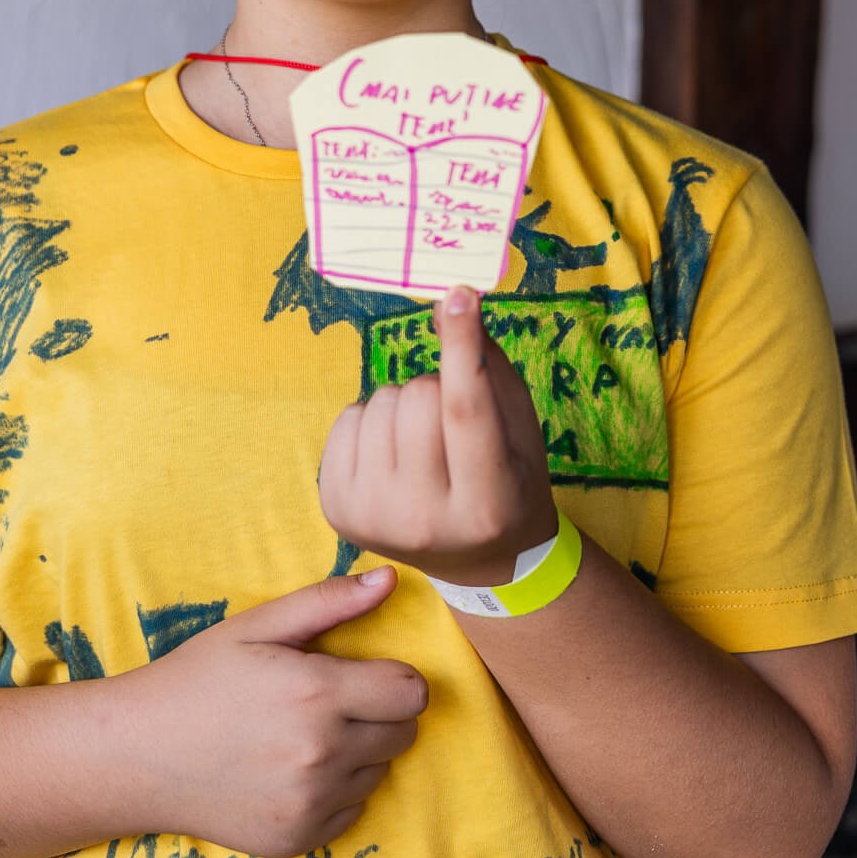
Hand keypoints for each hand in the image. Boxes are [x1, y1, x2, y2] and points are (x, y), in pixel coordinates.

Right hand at [128, 567, 426, 856]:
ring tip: (304, 735)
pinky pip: (352, 810)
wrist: (138, 755)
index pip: (412, 693)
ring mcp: (311, 804)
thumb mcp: (256, 626)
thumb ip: (328, 602)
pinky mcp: (300, 839)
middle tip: (331, 703)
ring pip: (379, 772)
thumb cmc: (197, 679)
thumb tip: (389, 578)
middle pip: (404, 733)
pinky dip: (335, 791)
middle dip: (380, 713)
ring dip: (358, 752)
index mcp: (318, 694)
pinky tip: (290, 771)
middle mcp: (323, 754)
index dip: (394, 679)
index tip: (363, 675)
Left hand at [318, 285, 557, 587]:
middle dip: (437, 388)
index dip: (462, 346)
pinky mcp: (337, 511)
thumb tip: (447, 302)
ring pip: (379, 402)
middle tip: (452, 423)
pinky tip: (392, 454)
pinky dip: (372, 421)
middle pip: (418, 396)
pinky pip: (347, 417)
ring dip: (403, 405)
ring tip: (424, 444)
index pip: (467, 409)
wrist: (479, 563)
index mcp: (486, 501)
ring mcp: (373, 520)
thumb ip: (488, 366)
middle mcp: (424, 519)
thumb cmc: (510, 482)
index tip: (460, 295)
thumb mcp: (519, 429)